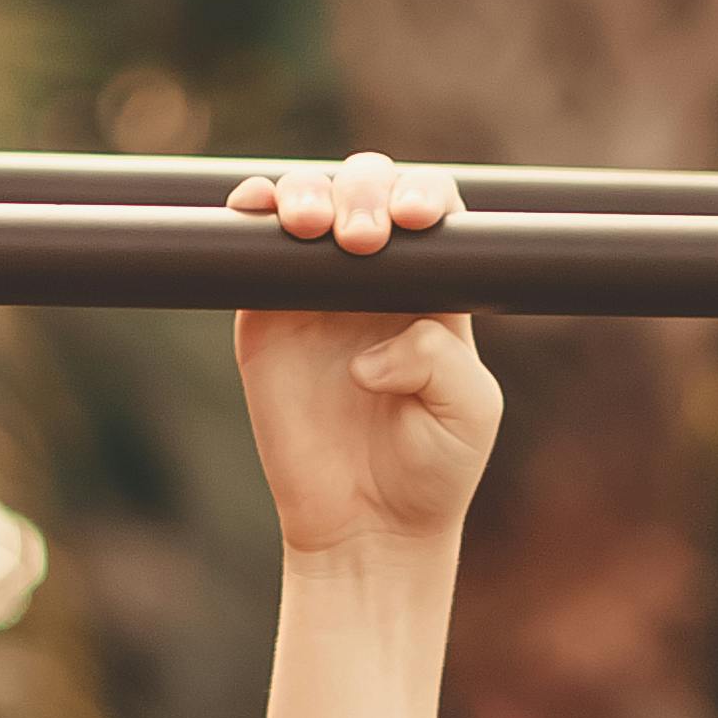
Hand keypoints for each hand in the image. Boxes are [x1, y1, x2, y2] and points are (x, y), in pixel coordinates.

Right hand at [228, 157, 503, 556]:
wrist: (366, 530)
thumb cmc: (432, 471)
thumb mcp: (467, 412)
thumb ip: (441, 360)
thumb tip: (372, 350)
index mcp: (431, 285)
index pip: (429, 206)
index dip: (421, 194)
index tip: (413, 221)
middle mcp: (372, 277)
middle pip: (365, 187)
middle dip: (362, 191)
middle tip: (361, 237)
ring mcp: (314, 293)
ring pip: (307, 203)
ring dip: (307, 193)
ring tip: (311, 226)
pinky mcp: (264, 320)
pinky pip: (252, 250)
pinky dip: (249, 215)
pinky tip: (254, 209)